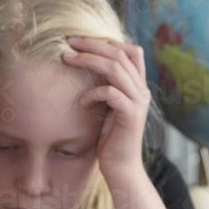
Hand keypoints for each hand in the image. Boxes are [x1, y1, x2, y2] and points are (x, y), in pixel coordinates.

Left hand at [63, 36, 165, 208]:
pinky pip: (111, 93)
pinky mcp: (130, 115)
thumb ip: (104, 88)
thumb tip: (83, 68)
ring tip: (66, 59)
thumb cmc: (108, 139)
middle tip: (68, 41)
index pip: (130, 50)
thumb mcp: (105, 108)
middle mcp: (141, 89)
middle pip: (121, 53)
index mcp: (137, 85)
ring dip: (89, 60)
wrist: (121, 168)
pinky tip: (82, 102)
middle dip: (93, 44)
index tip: (80, 40)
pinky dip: (93, 93)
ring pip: (116, 68)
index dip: (107, 41)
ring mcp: (138, 101)